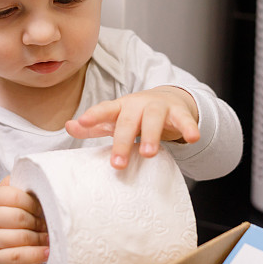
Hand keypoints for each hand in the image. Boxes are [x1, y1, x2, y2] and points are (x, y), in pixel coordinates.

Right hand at [0, 176, 48, 263]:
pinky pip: (20, 256)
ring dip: (41, 239)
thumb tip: (40, 176)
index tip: (44, 209)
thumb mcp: (1, 204)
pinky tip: (46, 253)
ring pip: (22, 237)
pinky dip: (37, 254)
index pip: (15, 195)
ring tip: (50, 239)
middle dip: (40, 222)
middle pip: (20, 217)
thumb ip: (15, 189)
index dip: (34, 203)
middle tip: (50, 226)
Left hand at [65, 86, 199, 168]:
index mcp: (120, 107)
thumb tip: (68, 126)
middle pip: (128, 122)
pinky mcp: (178, 112)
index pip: (104, 110)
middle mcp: (138, 105)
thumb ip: (92, 126)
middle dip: (122, 142)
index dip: (92, 116)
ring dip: (151, 136)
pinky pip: (184, 120)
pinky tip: (193, 138)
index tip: (81, 123)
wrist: (168, 99)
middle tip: (118, 164)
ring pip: (153, 119)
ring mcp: (158, 107)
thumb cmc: (135, 114)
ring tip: (148, 153)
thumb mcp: (114, 119)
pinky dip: (189, 127)